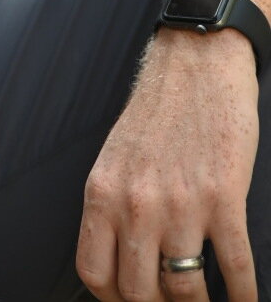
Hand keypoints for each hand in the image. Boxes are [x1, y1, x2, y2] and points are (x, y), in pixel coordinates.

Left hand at [75, 29, 258, 301]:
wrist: (196, 62)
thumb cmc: (159, 113)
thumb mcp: (116, 159)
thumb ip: (113, 208)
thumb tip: (123, 262)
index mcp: (102, 192)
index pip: (94, 273)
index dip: (114, 300)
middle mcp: (136, 203)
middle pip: (138, 293)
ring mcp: (180, 203)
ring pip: (185, 292)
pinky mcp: (224, 198)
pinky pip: (234, 270)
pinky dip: (243, 296)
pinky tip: (245, 301)